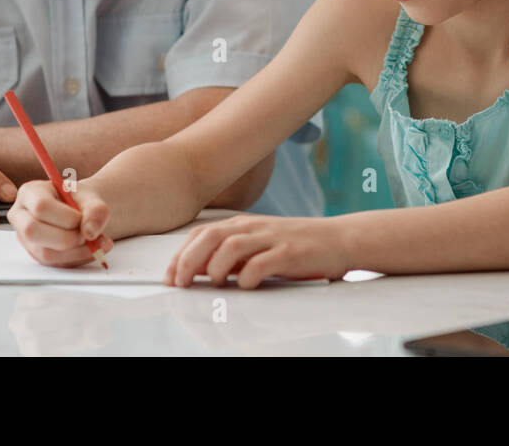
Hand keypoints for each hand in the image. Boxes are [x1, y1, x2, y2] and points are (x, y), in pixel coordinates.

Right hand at [8, 178, 113, 267]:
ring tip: (97, 242)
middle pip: (33, 231)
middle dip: (66, 237)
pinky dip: (78, 258)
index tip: (83, 219)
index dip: (66, 217)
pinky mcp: (36, 255)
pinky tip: (92, 249)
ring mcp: (26, 238)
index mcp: (30, 193)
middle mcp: (22, 216)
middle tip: (88, 234)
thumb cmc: (81, 201)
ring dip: (76, 251)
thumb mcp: (92, 197)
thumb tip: (90, 231)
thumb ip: (96, 210)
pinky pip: (54, 264)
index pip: (41, 206)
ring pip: (44, 253)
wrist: (83, 211)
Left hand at [165, 214, 352, 288]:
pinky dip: (248, 277)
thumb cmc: (298, 246)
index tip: (169, 276)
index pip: (202, 233)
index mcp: (244, 225)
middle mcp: (255, 228)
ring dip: (215, 267)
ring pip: (231, 246)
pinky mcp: (291, 253)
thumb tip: (198, 271)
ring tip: (214, 282)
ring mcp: (273, 238)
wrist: (339, 239)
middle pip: (210, 236)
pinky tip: (247, 285)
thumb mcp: (260, 245)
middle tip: (179, 282)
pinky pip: (262, 263)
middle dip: (187, 260)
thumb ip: (233, 255)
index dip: (180, 254)